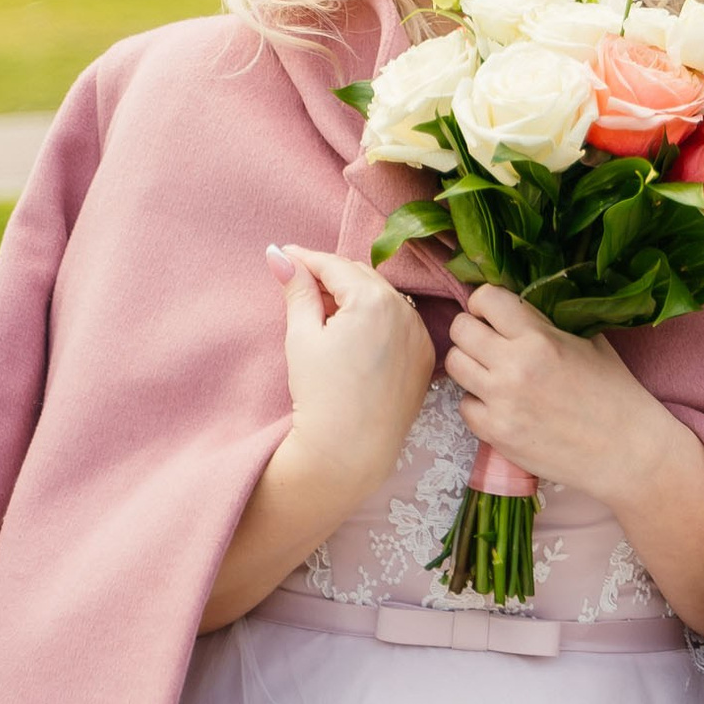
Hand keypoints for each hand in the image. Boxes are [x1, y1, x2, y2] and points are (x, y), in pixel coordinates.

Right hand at [271, 243, 433, 497]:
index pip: (335, 265)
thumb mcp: (301, 336)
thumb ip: (296, 291)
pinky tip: (353, 333)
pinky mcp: (424, 356)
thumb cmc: (320, 393)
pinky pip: (400, 323)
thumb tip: (278, 255)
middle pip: (362, 277)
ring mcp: (420, 333)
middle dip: (331, 275)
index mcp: (374, 299)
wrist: (350, 449)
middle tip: (299, 281)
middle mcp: (406, 310)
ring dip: (355, 296)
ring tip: (322, 309)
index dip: (307, 258)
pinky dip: (378, 319)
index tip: (285, 254)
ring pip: (384, 298)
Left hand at [445, 286, 670, 509]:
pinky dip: (478, 402)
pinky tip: (502, 404)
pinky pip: (464, 405)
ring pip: (454, 365)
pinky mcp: (495, 434)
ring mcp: (501, 402)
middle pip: (460, 330)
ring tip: (492, 371)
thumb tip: (517, 309)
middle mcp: (513, 366)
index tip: (493, 312)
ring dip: (470, 364)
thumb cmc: (614, 392)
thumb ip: (548, 323)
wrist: (625, 449)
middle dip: (471, 330)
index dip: (486, 302)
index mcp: (540, 338)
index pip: (486, 299)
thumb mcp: (588, 341)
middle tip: (488, 340)